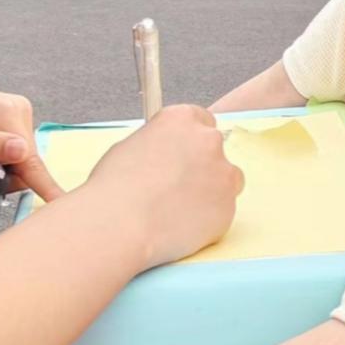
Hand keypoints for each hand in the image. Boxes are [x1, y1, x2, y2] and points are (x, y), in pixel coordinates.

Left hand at [0, 70, 60, 202]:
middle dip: (2, 177)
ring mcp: (11, 113)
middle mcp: (17, 110)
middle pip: (25, 164)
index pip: (33, 162)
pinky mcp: (3, 118)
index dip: (46, 188)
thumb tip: (24, 153)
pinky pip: (8, 150)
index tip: (64, 205)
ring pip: (17, 159)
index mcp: (9, 113)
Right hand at [84, 106, 243, 269]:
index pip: (201, 119)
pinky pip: (222, 211)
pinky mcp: (228, 206)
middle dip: (201, 165)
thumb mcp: (130, 147)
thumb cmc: (116, 188)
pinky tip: (181, 226)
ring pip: (225, 181)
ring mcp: (223, 173)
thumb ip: (158, 145)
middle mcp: (208, 140)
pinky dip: (207, 219)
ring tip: (177, 209)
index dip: (191, 140)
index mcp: (181, 119)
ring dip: (209, 191)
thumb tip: (164, 154)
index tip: (185, 153)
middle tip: (177, 186)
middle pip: (215, 150)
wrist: (120, 224)